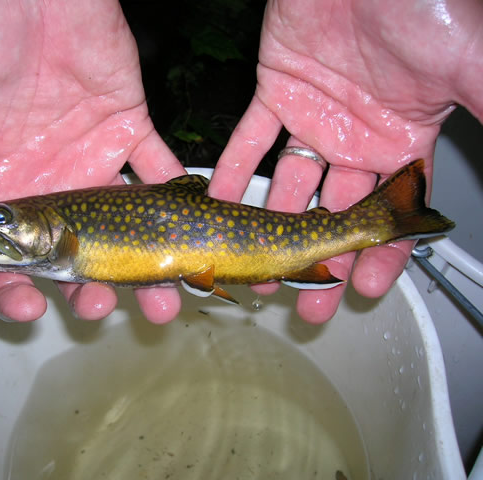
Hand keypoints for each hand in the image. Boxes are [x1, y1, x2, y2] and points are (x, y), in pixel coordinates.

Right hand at [0, 0, 185, 322]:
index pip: (2, 260)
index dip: (11, 290)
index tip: (30, 308)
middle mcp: (47, 184)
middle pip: (71, 256)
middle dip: (89, 289)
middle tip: (104, 306)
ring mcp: (91, 160)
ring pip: (122, 227)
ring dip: (145, 264)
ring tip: (166, 294)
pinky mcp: (129, 128)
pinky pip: (160, 169)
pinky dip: (180, 197)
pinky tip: (190, 231)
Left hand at [210, 0, 482, 322]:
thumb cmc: (420, 3)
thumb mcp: (466, 69)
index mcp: (401, 140)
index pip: (391, 213)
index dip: (379, 254)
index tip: (361, 289)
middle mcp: (355, 137)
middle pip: (335, 213)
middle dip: (319, 257)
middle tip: (304, 300)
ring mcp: (313, 118)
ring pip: (289, 187)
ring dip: (270, 226)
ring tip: (253, 264)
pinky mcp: (276, 93)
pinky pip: (250, 141)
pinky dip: (233, 172)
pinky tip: (220, 206)